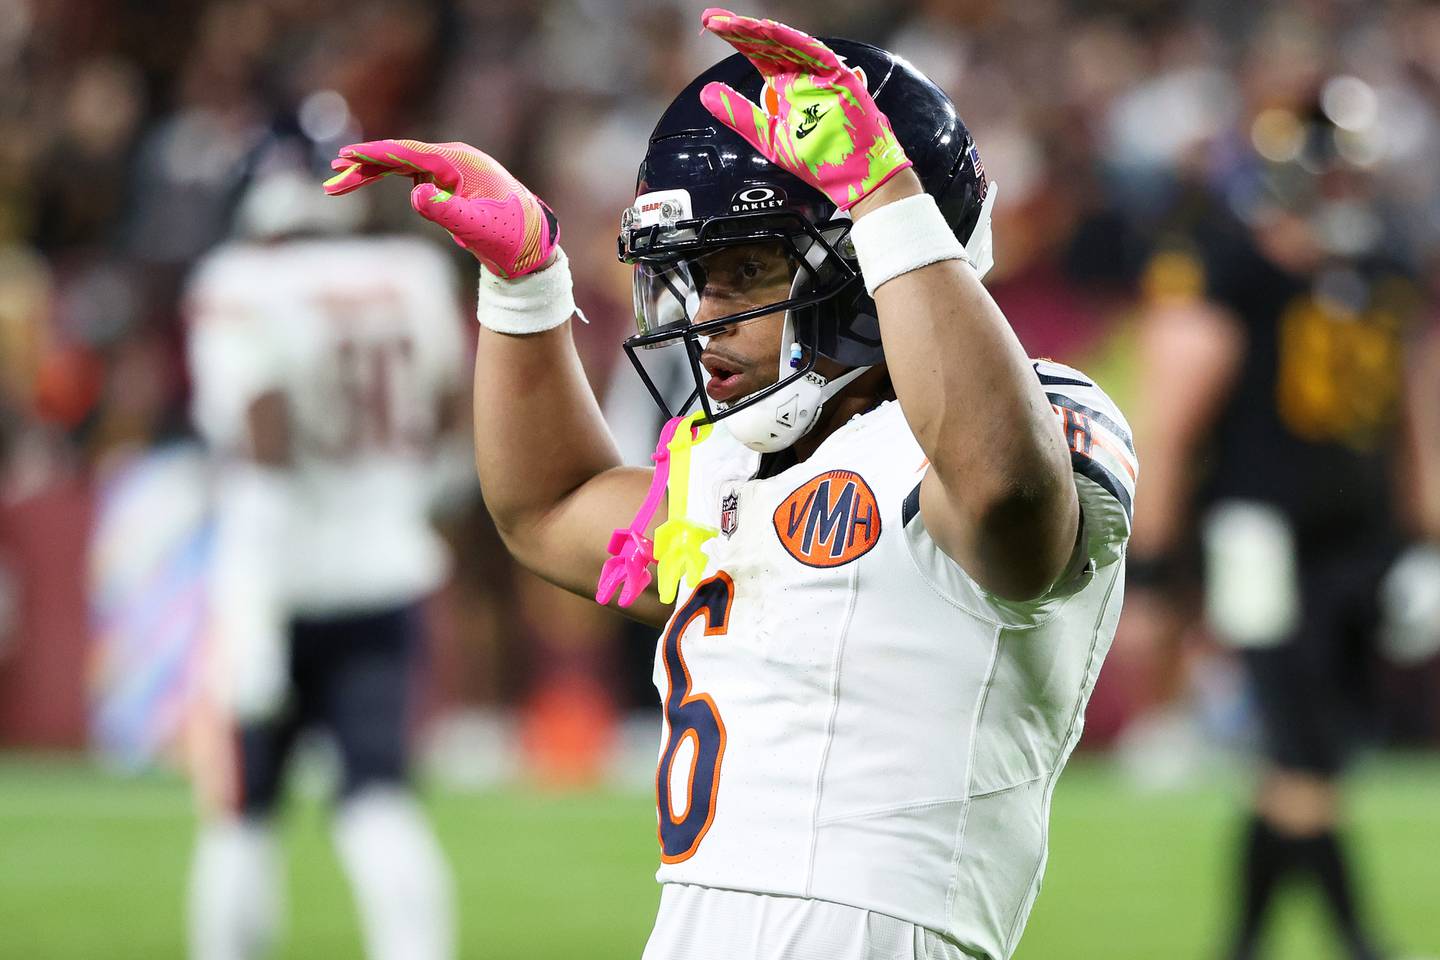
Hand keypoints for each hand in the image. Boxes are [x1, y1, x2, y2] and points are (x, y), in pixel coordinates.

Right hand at [324, 139, 558, 277]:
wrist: (535, 247)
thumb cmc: (510, 238)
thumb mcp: (476, 229)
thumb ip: (446, 211)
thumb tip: (414, 194)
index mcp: (460, 163)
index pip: (408, 154)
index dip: (374, 155)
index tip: (344, 157)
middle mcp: (456, 159)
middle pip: (400, 157)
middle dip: (364, 167)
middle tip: (331, 180)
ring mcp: (454, 168)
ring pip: (403, 165)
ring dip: (371, 172)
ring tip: (337, 184)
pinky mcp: (452, 181)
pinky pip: (413, 173)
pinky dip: (389, 177)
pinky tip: (368, 180)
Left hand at [698, 8, 911, 210]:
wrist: (853, 177)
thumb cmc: (819, 159)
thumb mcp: (767, 137)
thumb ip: (738, 114)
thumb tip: (706, 94)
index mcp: (785, 85)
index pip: (755, 53)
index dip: (733, 38)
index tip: (708, 24)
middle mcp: (801, 74)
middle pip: (767, 43)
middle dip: (739, 29)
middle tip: (711, 18)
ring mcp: (819, 73)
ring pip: (787, 44)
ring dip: (760, 32)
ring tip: (733, 24)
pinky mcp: (838, 76)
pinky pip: (813, 53)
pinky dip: (793, 42)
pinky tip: (770, 31)